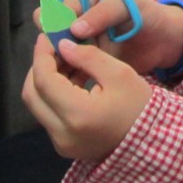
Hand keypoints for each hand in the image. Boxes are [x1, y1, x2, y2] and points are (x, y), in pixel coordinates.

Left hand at [22, 34, 151, 161]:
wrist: (151, 142)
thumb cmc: (139, 105)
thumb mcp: (119, 73)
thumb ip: (88, 56)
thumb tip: (62, 46)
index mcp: (78, 115)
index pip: (44, 81)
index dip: (41, 55)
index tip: (47, 37)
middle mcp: (62, 134)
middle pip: (32, 95)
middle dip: (38, 67)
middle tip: (54, 48)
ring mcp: (61, 143)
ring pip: (38, 105)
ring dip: (45, 80)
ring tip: (66, 61)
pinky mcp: (63, 146)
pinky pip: (48, 115)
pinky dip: (53, 95)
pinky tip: (71, 80)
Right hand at [35, 0, 182, 74]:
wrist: (165, 41)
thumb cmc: (148, 15)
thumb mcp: (130, 6)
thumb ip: (104, 12)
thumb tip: (75, 29)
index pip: (59, 8)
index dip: (58, 24)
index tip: (65, 41)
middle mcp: (76, 18)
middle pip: (51, 30)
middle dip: (53, 45)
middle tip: (64, 60)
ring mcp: (80, 41)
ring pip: (57, 52)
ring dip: (58, 63)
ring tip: (66, 77)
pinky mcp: (86, 61)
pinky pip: (68, 68)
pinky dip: (68, 76)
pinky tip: (73, 87)